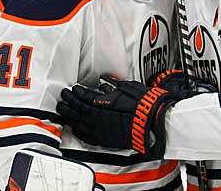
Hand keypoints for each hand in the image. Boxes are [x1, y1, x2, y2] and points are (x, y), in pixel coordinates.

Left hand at [57, 73, 192, 155]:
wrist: (156, 124)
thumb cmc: (147, 106)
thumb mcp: (131, 88)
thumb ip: (115, 85)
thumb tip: (105, 81)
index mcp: (103, 104)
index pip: (84, 97)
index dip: (77, 92)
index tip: (73, 89)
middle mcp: (98, 118)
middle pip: (77, 109)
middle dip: (69, 102)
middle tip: (63, 97)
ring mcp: (101, 130)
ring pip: (78, 123)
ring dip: (69, 115)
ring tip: (64, 110)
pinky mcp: (106, 140)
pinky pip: (86, 136)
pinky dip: (78, 131)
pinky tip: (75, 128)